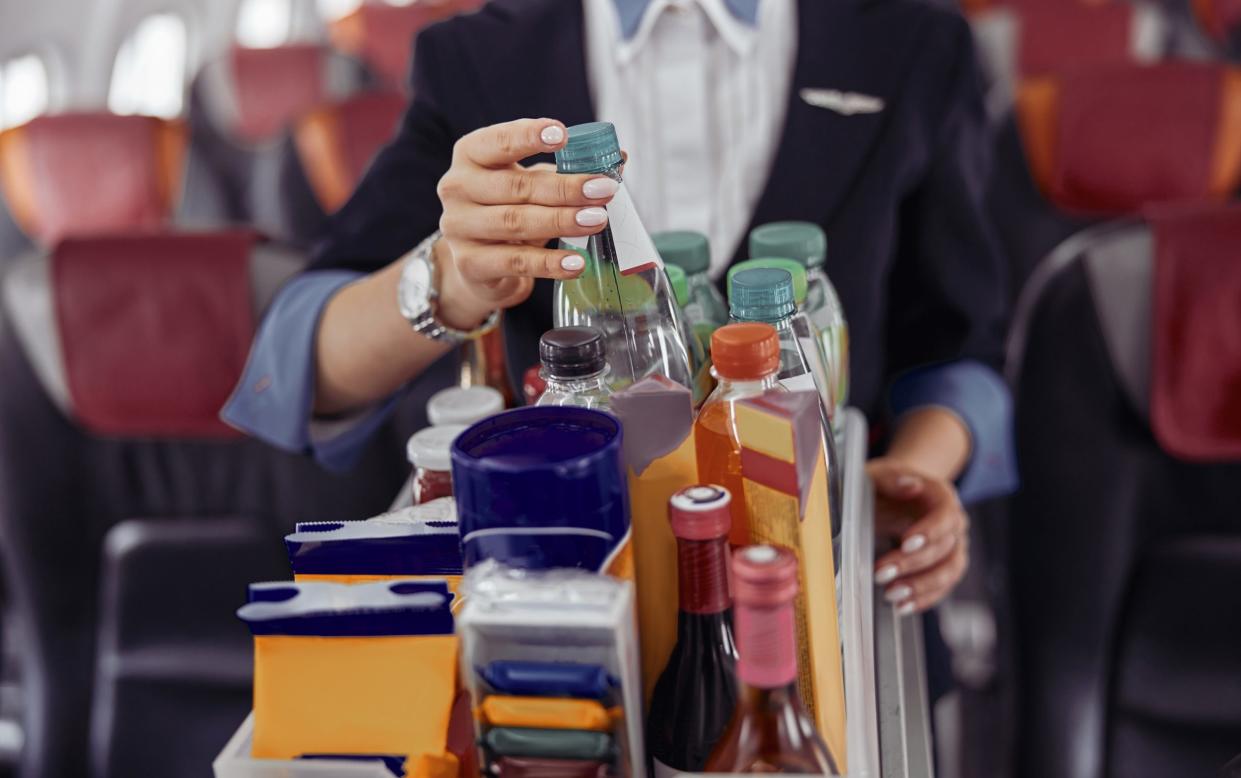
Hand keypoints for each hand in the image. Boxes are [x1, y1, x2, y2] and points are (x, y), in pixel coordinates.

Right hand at [434, 118, 620, 328]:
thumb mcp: (534, 183)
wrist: (480, 263)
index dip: (528, 136)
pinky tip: (576, 262)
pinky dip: (549, 263)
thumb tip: (620, 158)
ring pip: (515, 222)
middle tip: (604, 189)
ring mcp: (459, 227)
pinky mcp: (470, 264)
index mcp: (471, 155)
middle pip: (515, 185)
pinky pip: (515, 262)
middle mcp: (457, 187)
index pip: (497, 140)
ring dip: (561, 221)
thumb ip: (569, 169)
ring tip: (598, 220)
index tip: (563, 134)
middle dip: (565, 188)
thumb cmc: (510, 209)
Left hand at [868, 457, 969, 615]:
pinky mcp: (944, 566)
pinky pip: (942, 587)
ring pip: (949, 571)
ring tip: (892, 595)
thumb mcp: (879, 474)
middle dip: (912, 564)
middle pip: (944, 547)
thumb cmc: (885, 485)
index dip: (930, 531)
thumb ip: (891, 477)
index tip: (905, 542)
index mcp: (941, 496)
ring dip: (921, 587)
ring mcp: (952, 546)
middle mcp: (954, 522)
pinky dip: (923, 599)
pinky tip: (902, 606)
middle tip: (881, 573)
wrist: (892, 495)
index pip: (946, 515)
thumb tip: (910, 485)